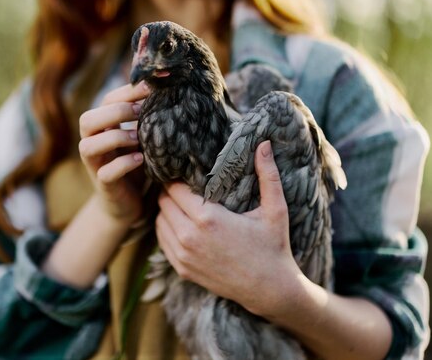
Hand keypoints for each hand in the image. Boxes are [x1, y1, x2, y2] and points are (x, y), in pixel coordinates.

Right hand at [78, 81, 149, 224]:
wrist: (130, 202)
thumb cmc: (138, 162)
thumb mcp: (142, 136)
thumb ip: (146, 117)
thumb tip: (170, 88)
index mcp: (103, 127)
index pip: (106, 101)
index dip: (126, 92)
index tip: (151, 88)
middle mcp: (92, 143)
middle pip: (87, 120)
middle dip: (115, 112)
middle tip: (141, 112)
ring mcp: (95, 165)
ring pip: (88, 146)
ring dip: (115, 138)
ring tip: (139, 138)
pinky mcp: (104, 185)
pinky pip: (105, 173)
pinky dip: (123, 164)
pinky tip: (141, 159)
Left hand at [155, 141, 301, 316]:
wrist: (270, 290)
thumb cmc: (273, 247)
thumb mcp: (275, 210)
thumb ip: (268, 175)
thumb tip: (264, 143)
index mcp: (208, 218)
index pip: (174, 188)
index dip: (177, 178)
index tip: (185, 172)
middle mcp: (189, 237)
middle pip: (163, 202)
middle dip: (170, 192)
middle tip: (182, 185)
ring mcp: (183, 256)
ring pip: (159, 221)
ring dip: (166, 210)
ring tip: (181, 203)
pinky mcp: (182, 269)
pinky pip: (162, 241)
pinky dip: (167, 229)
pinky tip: (181, 224)